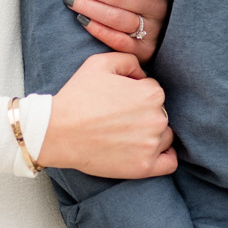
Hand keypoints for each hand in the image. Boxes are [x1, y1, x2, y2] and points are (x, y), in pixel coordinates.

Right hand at [39, 53, 175, 179]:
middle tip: (118, 120)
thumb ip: (129, 60)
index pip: (154, 93)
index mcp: (151, 93)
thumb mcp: (100, 62)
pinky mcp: (144, 167)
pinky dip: (163, 157)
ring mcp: (152, 145)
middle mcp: (157, 118)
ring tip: (125, 136)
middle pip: (161, 114)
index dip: (136, 95)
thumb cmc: (77, 96)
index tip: (118, 102)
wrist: (57, 132)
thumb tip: (142, 74)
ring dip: (152, 135)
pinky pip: (169, 163)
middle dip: (144, 115)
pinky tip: (147, 152)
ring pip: (164, 137)